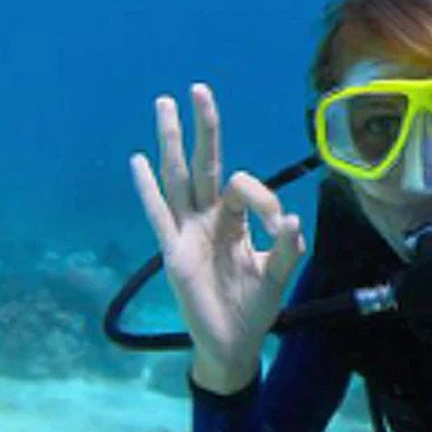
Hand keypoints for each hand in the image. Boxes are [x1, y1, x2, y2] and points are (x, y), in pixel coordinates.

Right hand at [129, 83, 306, 393]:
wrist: (233, 343)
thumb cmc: (254, 307)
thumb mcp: (278, 275)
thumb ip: (287, 250)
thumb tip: (292, 222)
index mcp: (236, 220)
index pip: (243, 186)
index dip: (263, 197)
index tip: (280, 227)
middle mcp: (209, 219)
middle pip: (205, 164)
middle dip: (204, 127)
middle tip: (198, 88)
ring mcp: (188, 232)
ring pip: (178, 178)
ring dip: (172, 142)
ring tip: (165, 105)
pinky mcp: (173, 252)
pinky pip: (159, 214)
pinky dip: (149, 188)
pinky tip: (138, 161)